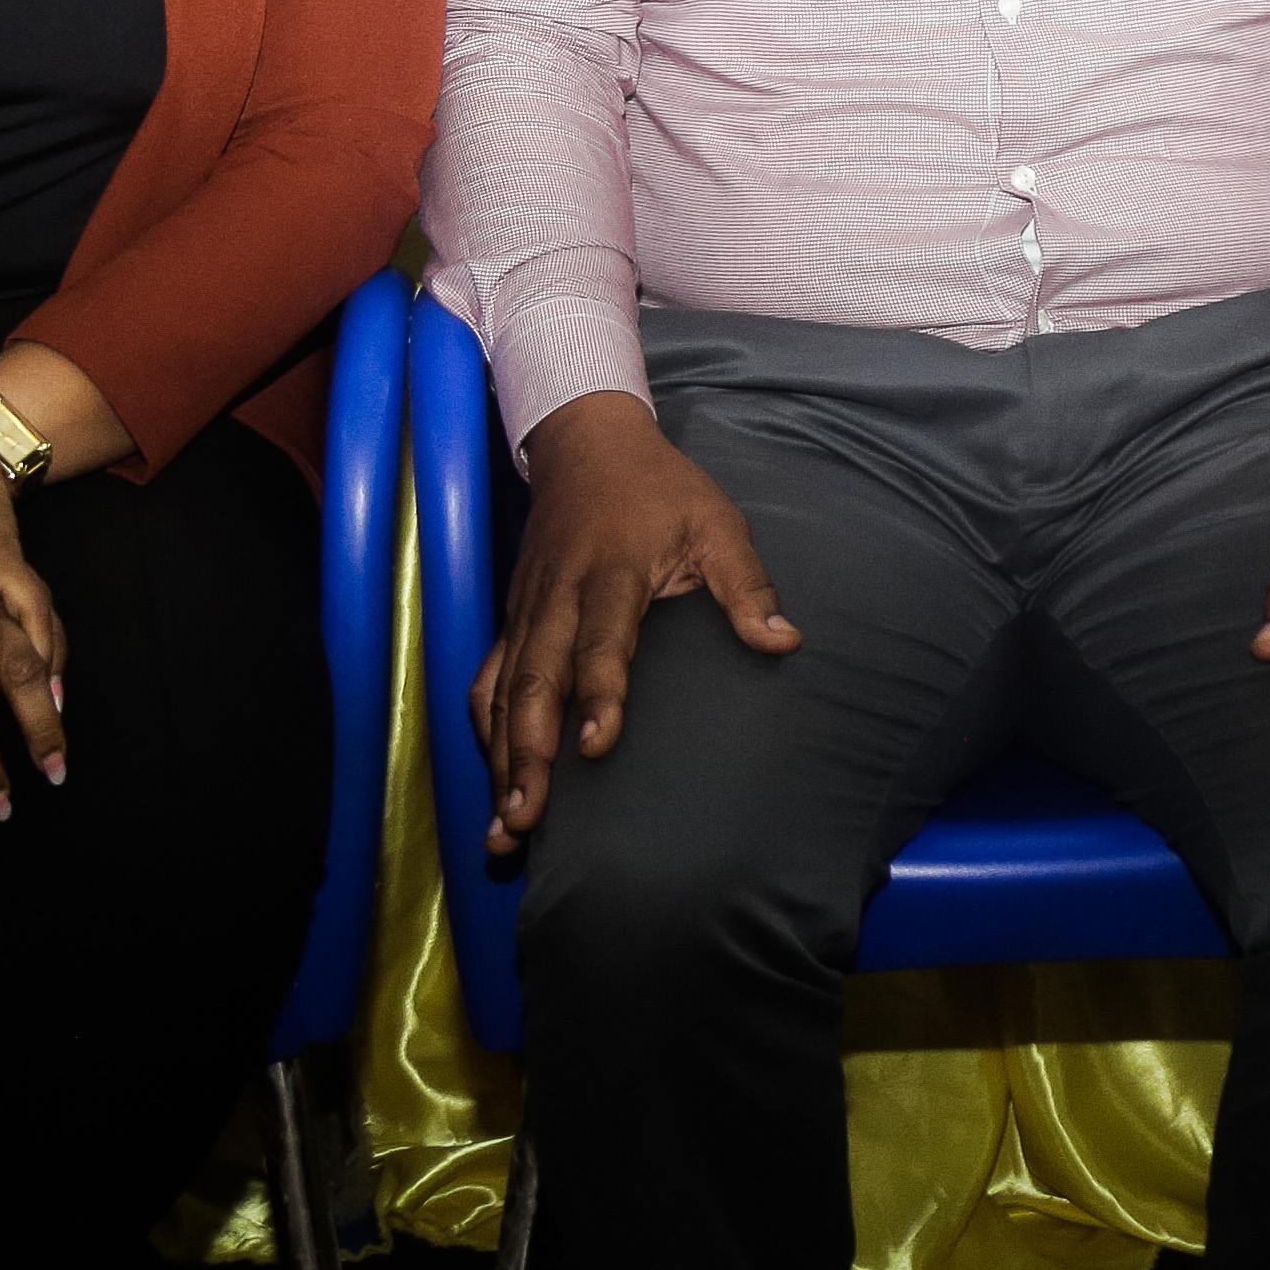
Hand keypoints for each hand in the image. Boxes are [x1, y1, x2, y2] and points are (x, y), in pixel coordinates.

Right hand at [479, 393, 797, 853]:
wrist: (585, 442)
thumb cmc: (660, 488)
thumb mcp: (716, 520)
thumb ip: (747, 582)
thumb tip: (784, 641)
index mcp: (611, 568)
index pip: (601, 640)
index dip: (597, 694)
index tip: (595, 747)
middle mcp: (558, 595)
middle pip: (534, 680)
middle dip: (528, 753)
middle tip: (527, 819)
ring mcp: (526, 609)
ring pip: (502, 691)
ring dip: (501, 758)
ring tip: (505, 826)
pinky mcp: (511, 618)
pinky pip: (487, 681)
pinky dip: (485, 733)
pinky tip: (494, 780)